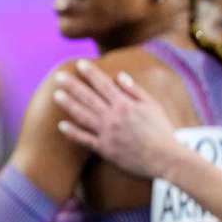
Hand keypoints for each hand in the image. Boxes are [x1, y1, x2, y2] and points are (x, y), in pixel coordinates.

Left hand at [53, 60, 183, 178]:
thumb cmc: (161, 131)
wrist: (165, 158)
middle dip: (73, 85)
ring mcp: (107, 133)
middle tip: (59, 76)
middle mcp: (113, 117)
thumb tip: (120, 76)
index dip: (91, 73)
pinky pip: (85, 140)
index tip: (80, 63)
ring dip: (69, 105)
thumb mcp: (153, 106)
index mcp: (125, 105)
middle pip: (89, 98)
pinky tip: (61, 126)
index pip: (104, 85)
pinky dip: (73, 133)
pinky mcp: (105, 149)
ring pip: (83, 116)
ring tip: (56, 95)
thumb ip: (135, 90)